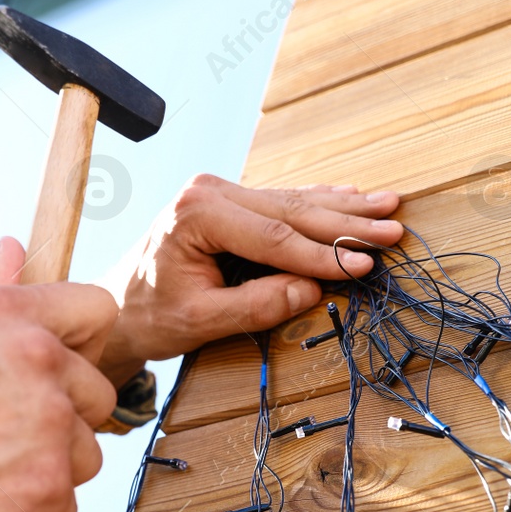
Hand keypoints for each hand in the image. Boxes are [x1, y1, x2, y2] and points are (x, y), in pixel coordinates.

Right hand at [0, 238, 117, 511]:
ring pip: (85, 452)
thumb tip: (15, 248)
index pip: (96, 309)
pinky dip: (31, 511)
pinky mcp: (50, 492)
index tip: (60, 366)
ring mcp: (51, 431)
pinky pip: (65, 502)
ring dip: (49, 466)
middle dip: (63, 414)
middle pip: (97, 391)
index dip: (82, 341)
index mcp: (11, 316)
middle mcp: (41, 365)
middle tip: (1, 433)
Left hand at [96, 176, 401, 382]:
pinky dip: (322, 203)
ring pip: (294, 201)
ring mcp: (219, 190)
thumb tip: (311, 292)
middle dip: (347, 223)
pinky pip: (283, 202)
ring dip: (344, 208)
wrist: (116, 305)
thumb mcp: (200, 321)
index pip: (274, 236)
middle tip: (394, 228)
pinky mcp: (228, 200)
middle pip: (291, 209)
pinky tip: (354, 198)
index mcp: (196, 214)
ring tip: (389, 206)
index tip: (365, 266)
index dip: (324, 255)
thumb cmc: (150, 315)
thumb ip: (255, 306)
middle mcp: (209, 191)